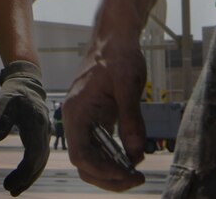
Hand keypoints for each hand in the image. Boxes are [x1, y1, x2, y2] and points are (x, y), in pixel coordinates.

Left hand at [0, 60, 50, 194]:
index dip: (23, 171)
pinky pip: (39, 158)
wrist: (27, 84)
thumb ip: (1, 120)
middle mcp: (44, 132)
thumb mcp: (5, 101)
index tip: (10, 183)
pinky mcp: (42, 138)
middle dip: (25, 178)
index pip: (33, 153)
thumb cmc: (15, 92)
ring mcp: (45, 135)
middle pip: (38, 161)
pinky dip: (32, 170)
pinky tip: (22, 180)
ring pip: (41, 162)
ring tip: (14, 191)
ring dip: (29, 178)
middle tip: (10, 191)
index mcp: (36, 123)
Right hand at [62, 37, 147, 191]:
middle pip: (85, 163)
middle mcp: (77, 119)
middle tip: (136, 178)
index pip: (81, 155)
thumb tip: (136, 152)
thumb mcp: (128, 85)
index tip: (126, 174)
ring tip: (137, 171)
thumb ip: (131, 119)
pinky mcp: (97, 119)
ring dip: (113, 170)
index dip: (102, 171)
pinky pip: (102, 147)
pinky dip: (116, 157)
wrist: (115, 37)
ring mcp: (86, 120)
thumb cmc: (118, 55)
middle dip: (109, 177)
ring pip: (93, 158)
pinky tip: (134, 156)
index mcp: (78, 112)